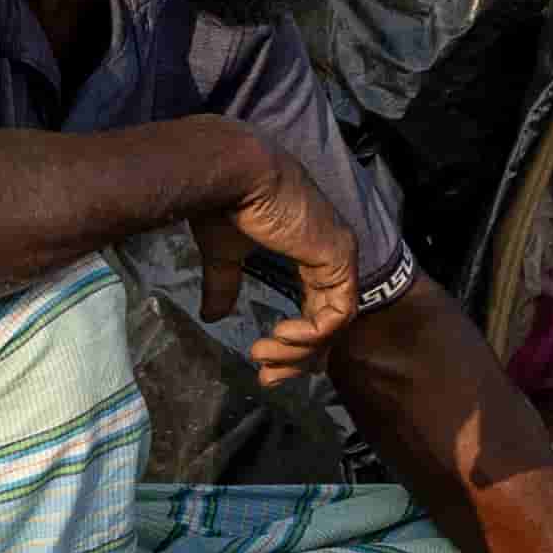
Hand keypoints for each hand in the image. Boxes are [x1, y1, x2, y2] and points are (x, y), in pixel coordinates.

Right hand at [199, 124, 371, 377]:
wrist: (233, 174)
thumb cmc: (227, 204)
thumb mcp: (224, 253)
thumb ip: (225, 284)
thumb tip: (212, 316)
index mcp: (309, 250)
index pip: (316, 308)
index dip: (294, 344)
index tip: (263, 365)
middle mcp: (330, 255)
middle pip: (328, 323)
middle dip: (298, 359)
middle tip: (267, 378)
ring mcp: (339, 256)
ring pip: (334, 325)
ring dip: (299, 351)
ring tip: (262, 355)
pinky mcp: (339, 258)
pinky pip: (338, 314)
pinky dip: (312, 334)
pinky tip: (281, 335)